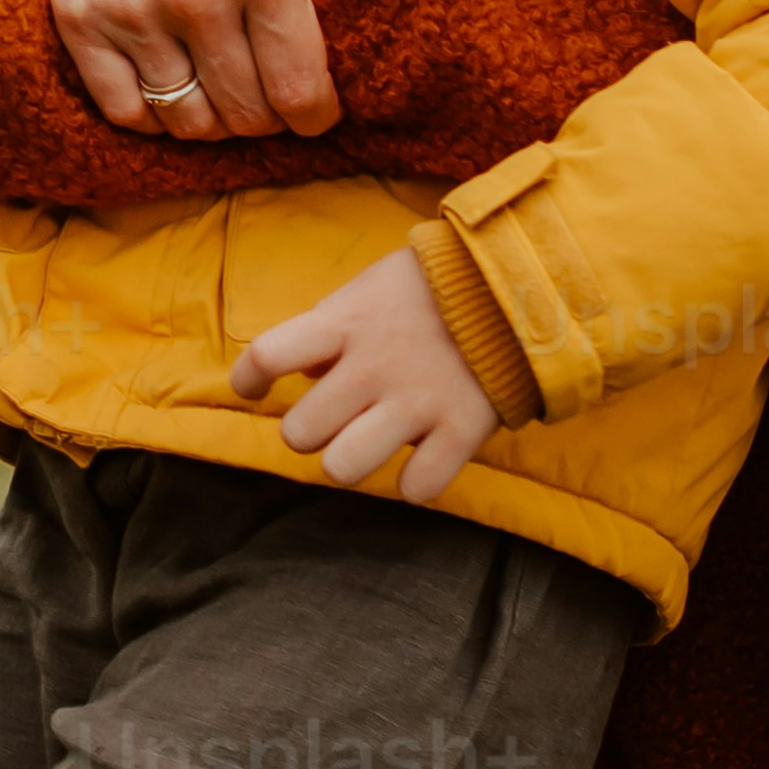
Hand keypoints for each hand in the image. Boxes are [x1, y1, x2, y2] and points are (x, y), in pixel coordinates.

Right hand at [0, 0, 395, 143]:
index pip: (301, 92)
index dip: (316, 113)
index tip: (318, 106)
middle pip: (246, 115)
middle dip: (267, 116)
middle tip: (271, 96)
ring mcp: (132, 11)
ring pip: (187, 121)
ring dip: (211, 120)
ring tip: (224, 95)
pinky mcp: (80, 17)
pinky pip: (123, 109)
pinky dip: (150, 114)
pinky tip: (169, 87)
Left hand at [232, 244, 499, 506]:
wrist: (522, 281)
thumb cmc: (435, 286)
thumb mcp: (371, 289)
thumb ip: (333, 327)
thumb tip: (304, 372)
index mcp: (345, 324)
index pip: (268, 356)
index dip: (247, 380)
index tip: (253, 389)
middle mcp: (373, 366)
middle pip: (299, 433)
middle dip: (308, 431)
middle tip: (333, 419)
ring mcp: (417, 401)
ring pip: (342, 468)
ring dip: (348, 461)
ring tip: (367, 444)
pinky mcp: (461, 428)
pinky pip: (416, 487)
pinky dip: (415, 482)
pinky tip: (422, 457)